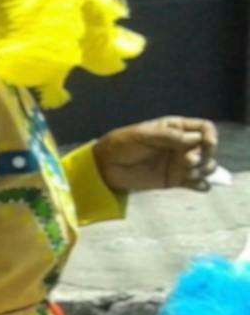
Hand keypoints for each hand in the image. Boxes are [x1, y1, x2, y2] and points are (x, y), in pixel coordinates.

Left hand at [94, 116, 219, 193]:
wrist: (104, 167)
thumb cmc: (120, 144)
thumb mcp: (142, 135)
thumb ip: (168, 136)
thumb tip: (195, 139)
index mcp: (175, 129)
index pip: (204, 128)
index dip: (210, 135)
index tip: (207, 143)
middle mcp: (182, 145)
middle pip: (208, 148)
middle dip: (205, 155)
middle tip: (188, 161)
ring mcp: (180, 163)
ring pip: (206, 165)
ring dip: (205, 170)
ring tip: (188, 173)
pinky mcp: (175, 180)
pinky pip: (196, 183)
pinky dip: (202, 185)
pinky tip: (198, 185)